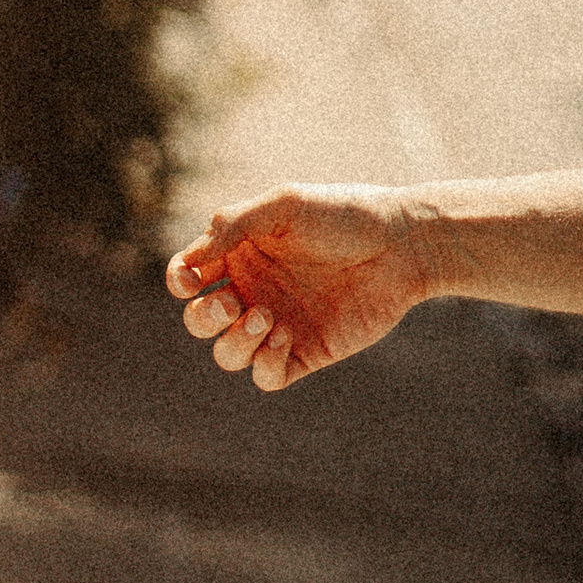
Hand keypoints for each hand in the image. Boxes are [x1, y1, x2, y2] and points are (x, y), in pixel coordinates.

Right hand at [165, 187, 449, 393]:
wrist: (404, 245)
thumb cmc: (345, 215)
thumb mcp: (285, 205)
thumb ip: (234, 224)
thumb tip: (194, 256)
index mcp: (241, 253)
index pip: (188, 275)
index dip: (179, 280)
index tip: (192, 278)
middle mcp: (254, 290)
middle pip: (200, 321)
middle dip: (204, 316)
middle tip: (232, 301)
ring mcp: (278, 325)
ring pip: (228, 354)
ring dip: (235, 341)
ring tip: (267, 316)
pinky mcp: (306, 352)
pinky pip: (266, 376)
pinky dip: (265, 362)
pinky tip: (286, 334)